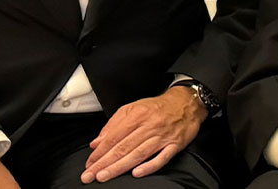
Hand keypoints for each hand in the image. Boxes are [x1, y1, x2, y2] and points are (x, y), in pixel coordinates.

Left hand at [80, 86, 205, 182]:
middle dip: (104, 163)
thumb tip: (97, 142)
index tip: (89, 163)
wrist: (187, 102)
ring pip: (138, 154)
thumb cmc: (159, 107)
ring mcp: (163, 136)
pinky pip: (161, 158)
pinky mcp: (175, 144)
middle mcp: (150, 126)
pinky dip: (149, 166)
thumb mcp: (134, 108)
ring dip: (119, 166)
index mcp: (138, 115)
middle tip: (89, 175)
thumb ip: (114, 124)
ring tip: (104, 176)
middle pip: (123, 147)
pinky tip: (136, 173)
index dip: (100, 151)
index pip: (114, 136)